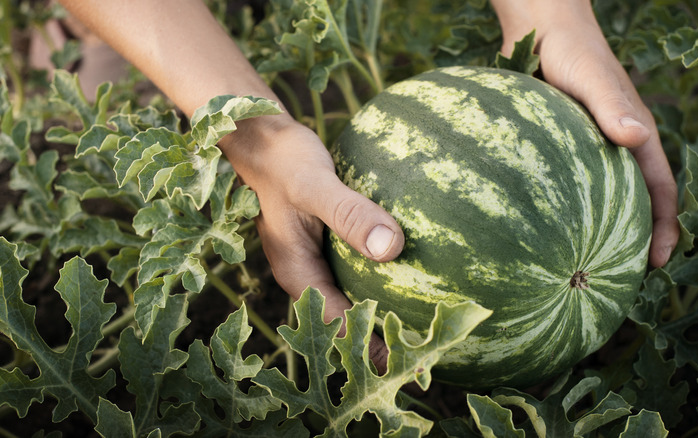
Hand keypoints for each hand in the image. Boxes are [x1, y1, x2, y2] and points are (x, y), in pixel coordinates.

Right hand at [221, 114, 404, 372]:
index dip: (371, 348)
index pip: (337, 324)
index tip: (408, 365)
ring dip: (386, 313)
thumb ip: (349, 215)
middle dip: (383, 341)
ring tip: (432, 327)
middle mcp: (309, 274)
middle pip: (348, 319)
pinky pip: (362, 269)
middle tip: (429, 357)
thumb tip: (391, 249)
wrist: (265, 140)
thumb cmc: (285, 161)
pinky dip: (386, 278)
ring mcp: (321, 260)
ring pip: (355, 297)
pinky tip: (423, 273)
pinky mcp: (333, 244)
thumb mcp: (314, 186)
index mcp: (298, 273)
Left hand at [492, 0, 679, 266]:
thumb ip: (611, 105)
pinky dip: (562, 210)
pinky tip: (539, 233)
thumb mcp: (592, 78)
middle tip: (619, 278)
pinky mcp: (556, 146)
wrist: (537, 29)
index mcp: (632, 135)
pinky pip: (565, 184)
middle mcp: (611, 146)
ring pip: (597, 197)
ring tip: (581, 267)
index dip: (664, 225)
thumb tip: (634, 137)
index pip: (658, 188)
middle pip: (630, 201)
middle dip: (631, 239)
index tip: (659, 262)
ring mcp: (584, 148)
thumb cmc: (569, 51)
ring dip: (596, 230)